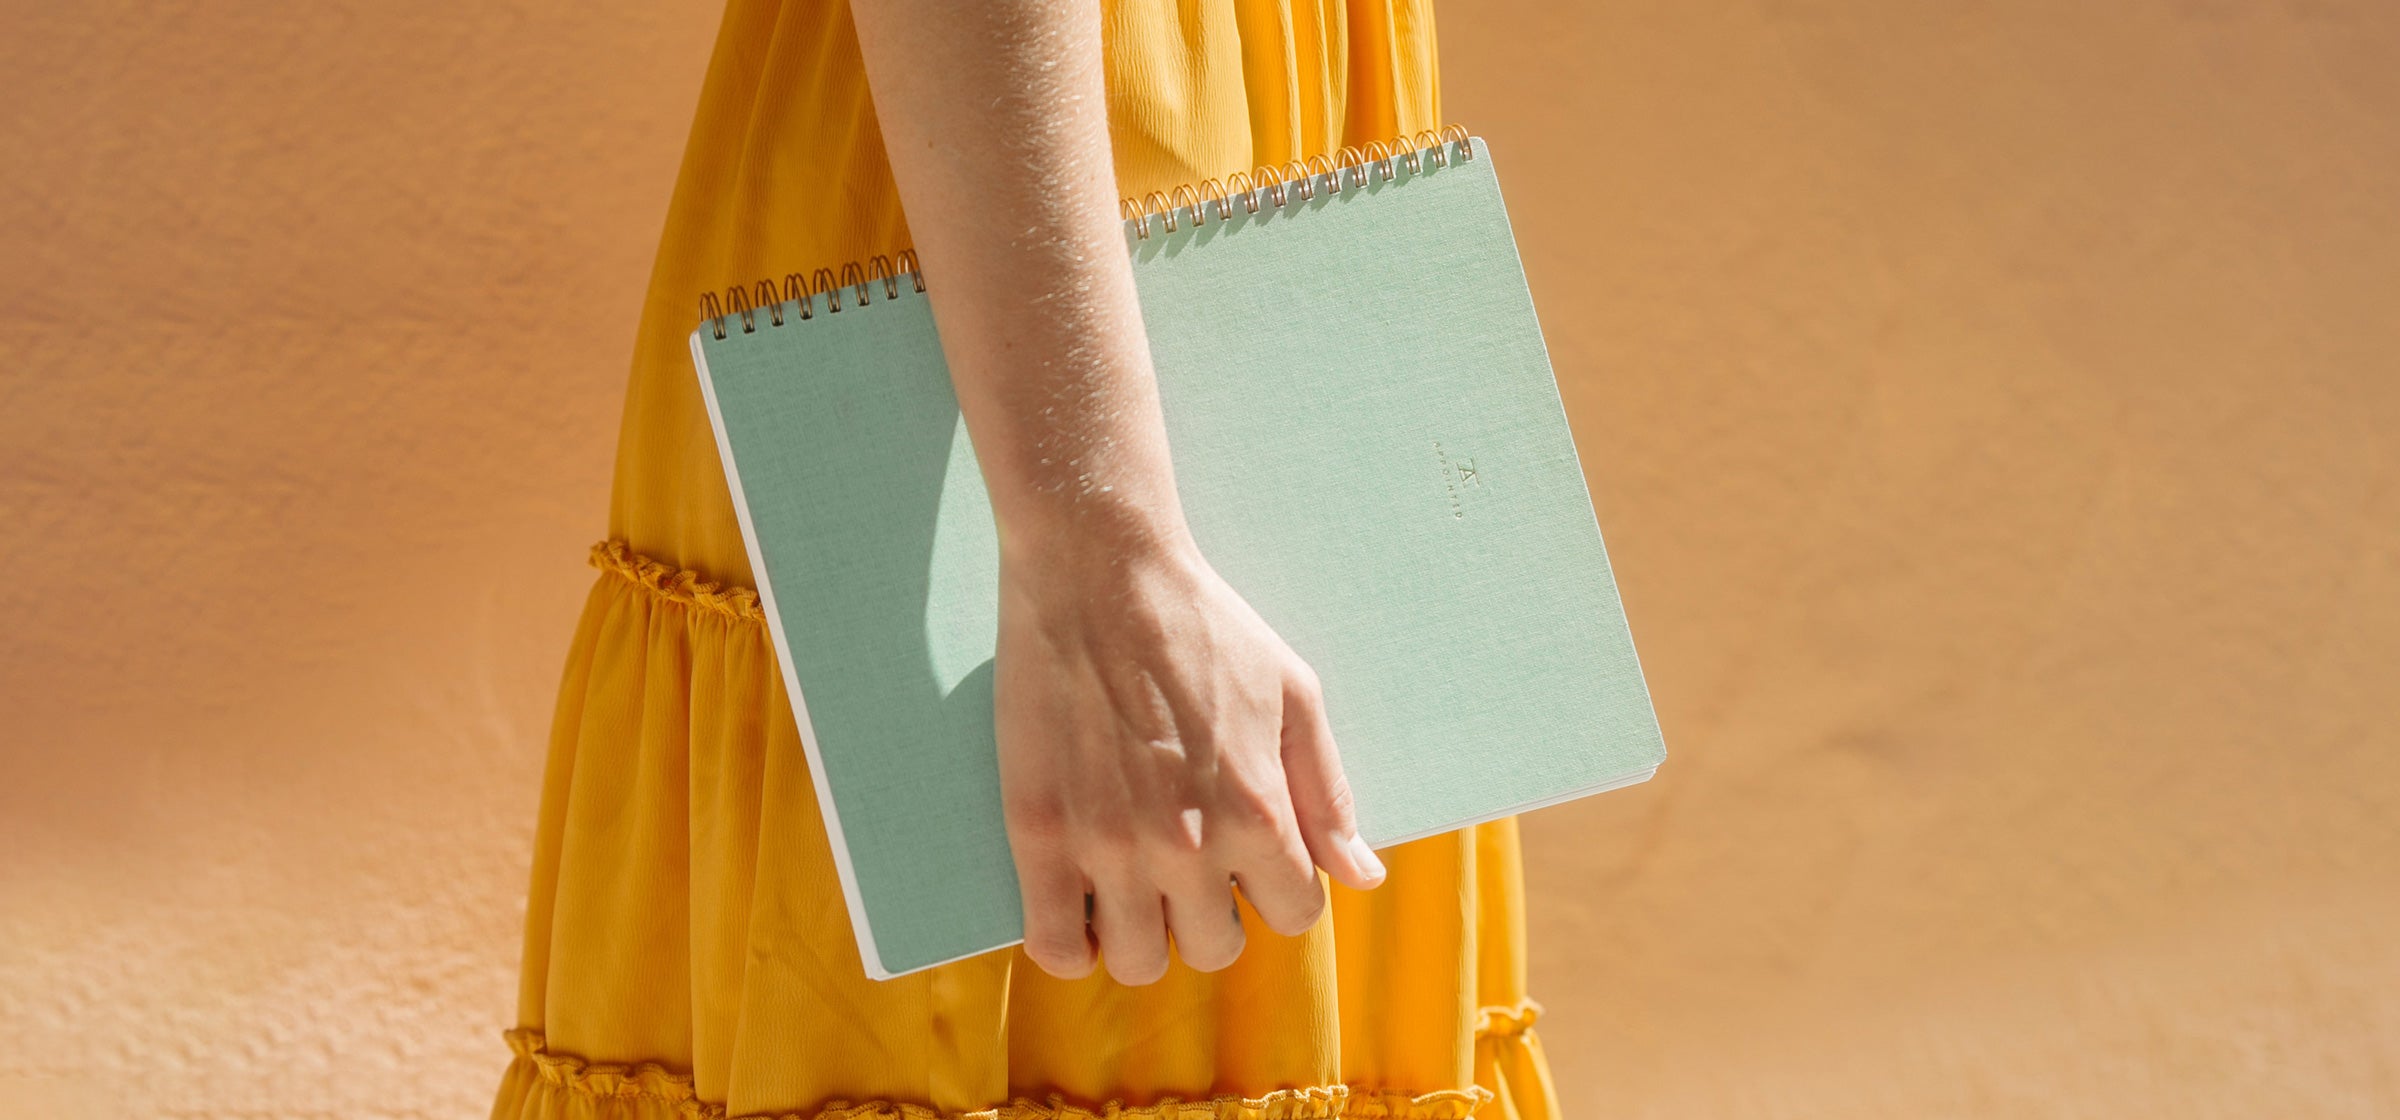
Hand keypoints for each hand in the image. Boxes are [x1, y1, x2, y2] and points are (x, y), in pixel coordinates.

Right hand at [995, 523, 1386, 984]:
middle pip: (1215, 950)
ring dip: (1146, 934)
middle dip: (1215, 915)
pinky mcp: (1038, 835)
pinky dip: (1071, 946)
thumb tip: (1361, 877)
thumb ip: (1327, 795)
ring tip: (1137, 884)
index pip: (1293, 915)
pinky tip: (1081, 911)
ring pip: (1138, 961)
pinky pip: (1053, 947)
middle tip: (1192, 864)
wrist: (1097, 569)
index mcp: (1256, 812)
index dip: (1278, 889)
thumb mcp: (1295, 696)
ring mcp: (1106, 846)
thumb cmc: (1204, 624)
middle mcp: (1185, 846)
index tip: (1251, 857)